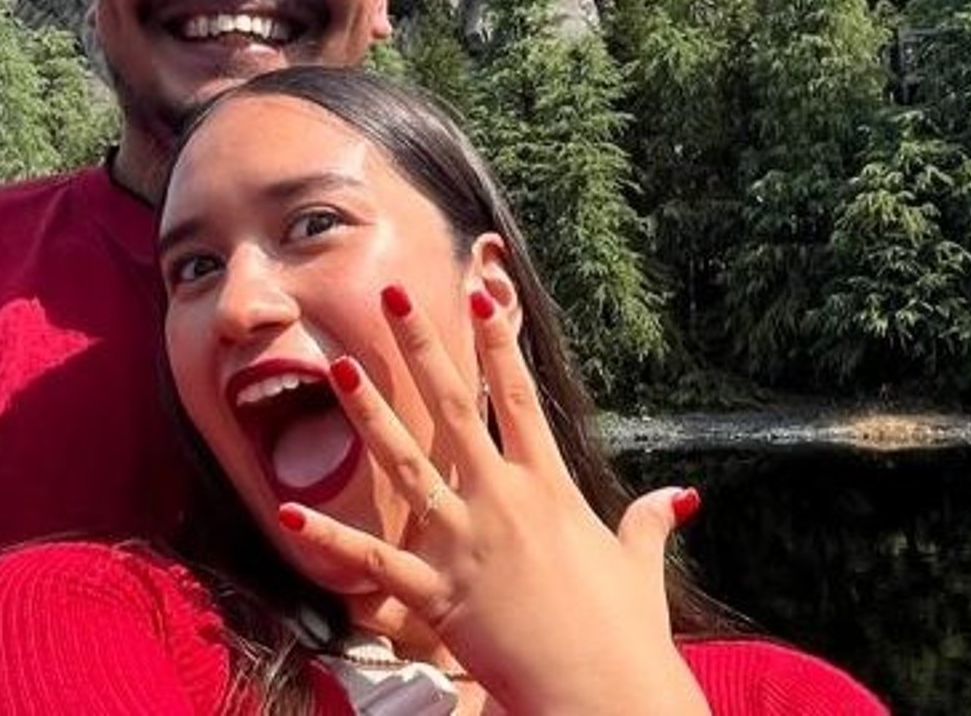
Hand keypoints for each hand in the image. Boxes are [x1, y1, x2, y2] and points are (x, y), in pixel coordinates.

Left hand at [276, 284, 709, 715]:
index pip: (520, 399)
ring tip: (342, 368)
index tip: (479, 295)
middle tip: (392, 297)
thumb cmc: (626, 633)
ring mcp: (467, 545)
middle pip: (457, 409)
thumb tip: (680, 496)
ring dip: (371, 417)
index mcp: (550, 488)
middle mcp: (504, 503)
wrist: (605, 695)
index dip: (498, 345)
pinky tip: (289, 514)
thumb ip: (649, 522)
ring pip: (409, 467)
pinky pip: (374, 562)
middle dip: (422, 350)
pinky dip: (331, 540)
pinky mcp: (439, 595)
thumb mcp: (639, 564)